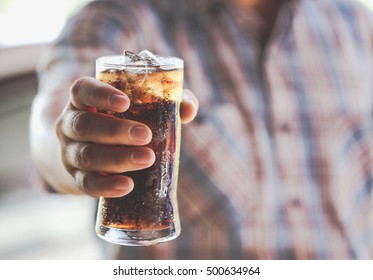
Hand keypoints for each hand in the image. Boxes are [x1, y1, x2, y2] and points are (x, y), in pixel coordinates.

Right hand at [55, 77, 197, 197]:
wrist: (89, 154)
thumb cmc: (119, 123)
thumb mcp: (134, 108)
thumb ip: (164, 102)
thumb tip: (188, 109)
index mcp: (82, 101)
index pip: (82, 90)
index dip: (100, 94)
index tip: (125, 102)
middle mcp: (69, 124)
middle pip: (85, 125)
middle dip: (115, 131)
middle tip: (145, 135)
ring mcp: (70, 153)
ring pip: (87, 156)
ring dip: (117, 159)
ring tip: (147, 159)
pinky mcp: (76, 178)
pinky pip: (87, 184)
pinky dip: (107, 186)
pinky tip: (128, 185)